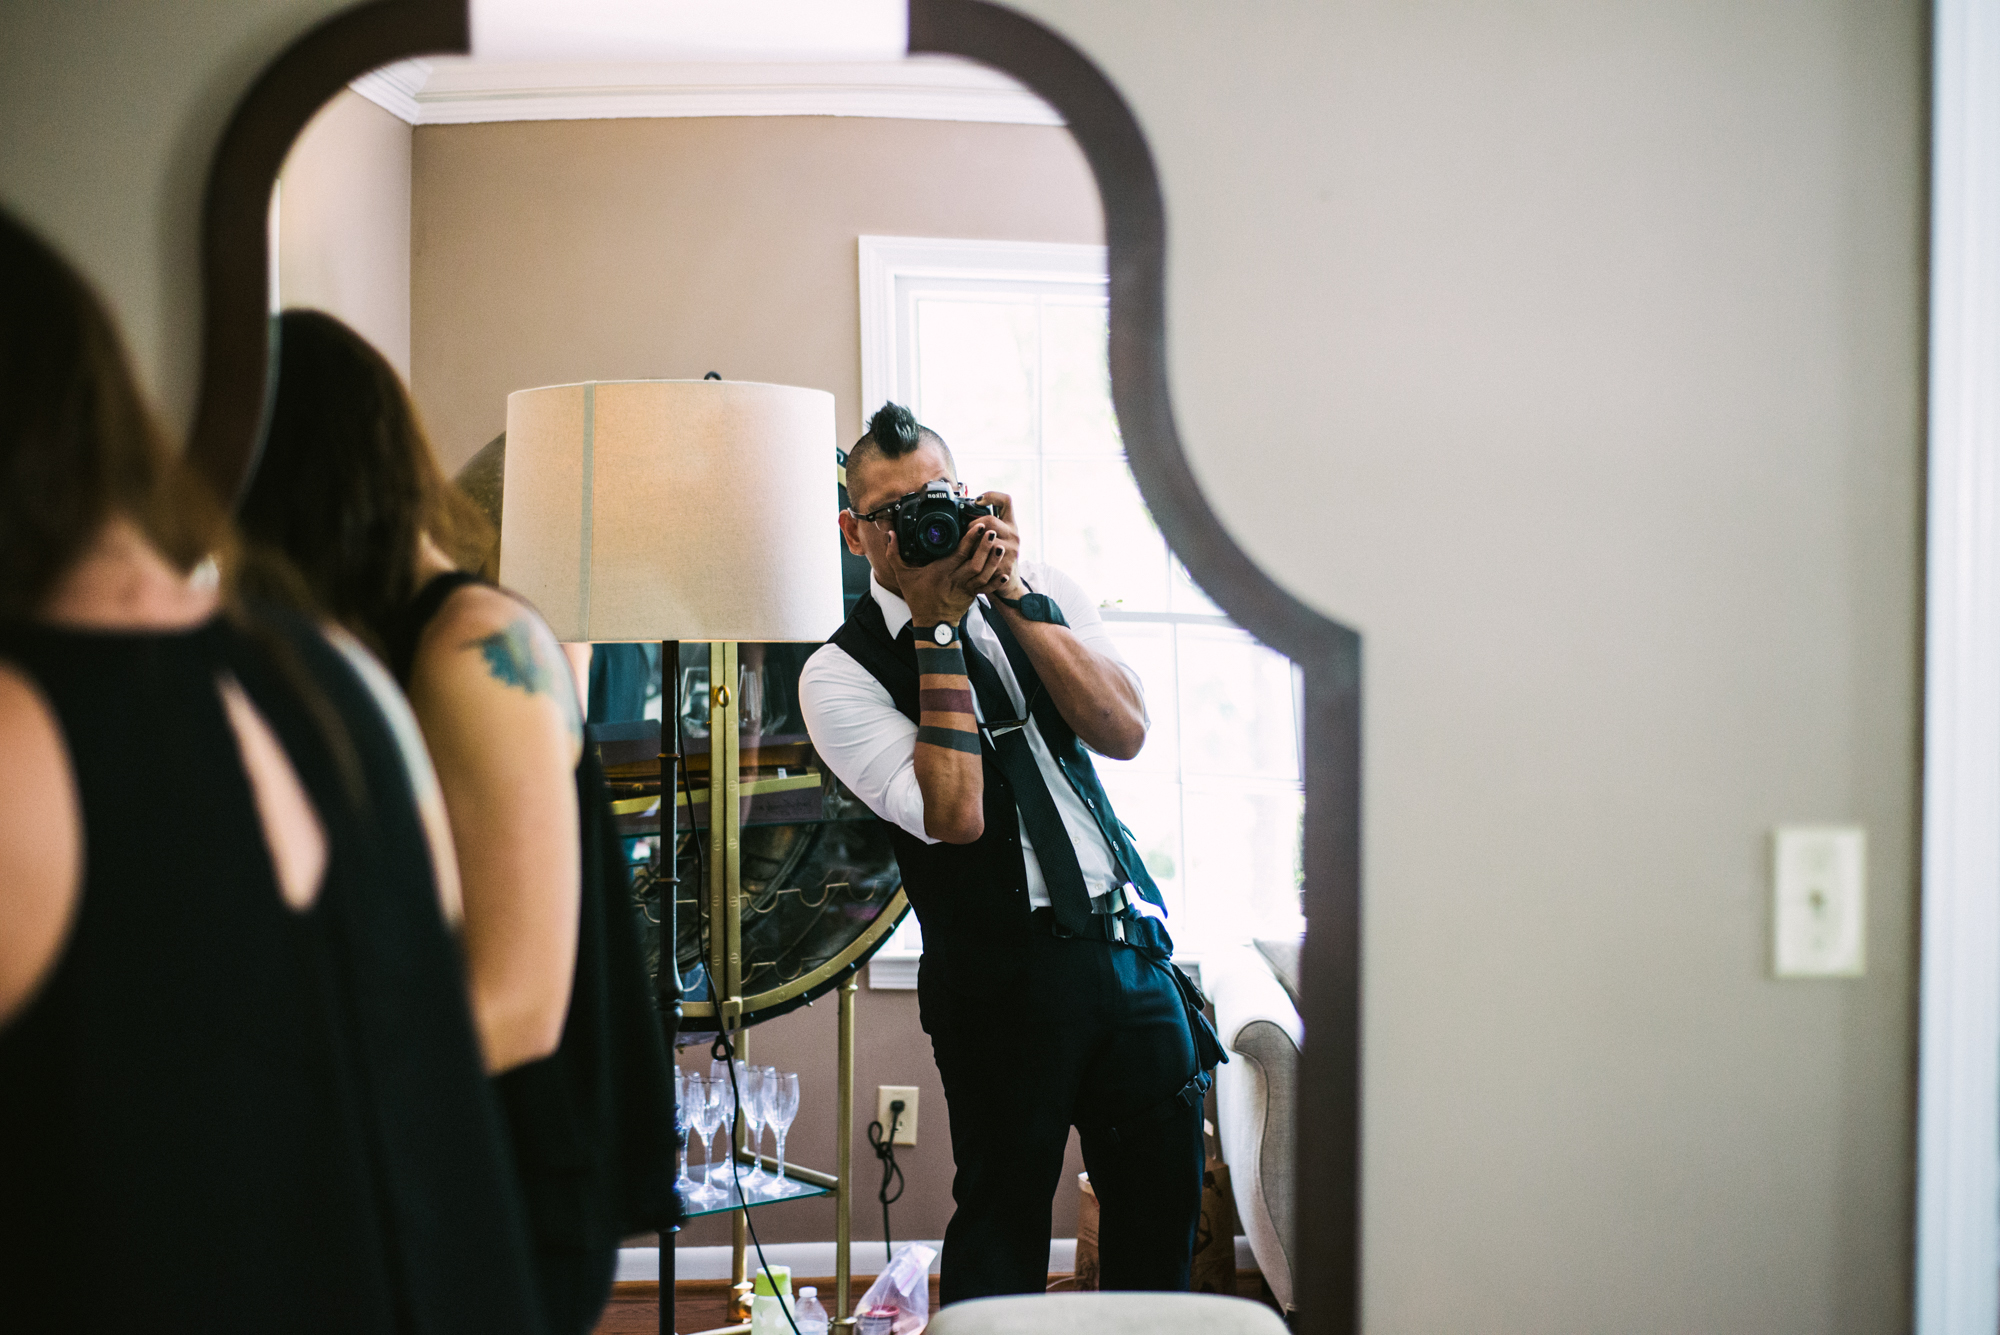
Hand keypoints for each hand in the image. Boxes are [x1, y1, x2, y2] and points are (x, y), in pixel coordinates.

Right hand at [892, 518, 1010, 626]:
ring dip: (993, 561)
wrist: (931, 625)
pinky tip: (1005, 573)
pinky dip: (996, 582)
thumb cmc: (918, 599)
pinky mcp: (973, 596)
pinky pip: (987, 589)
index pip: (958, 553)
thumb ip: (895, 554)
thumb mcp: (903, 576)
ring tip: (1000, 546)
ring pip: (983, 575)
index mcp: (940, 572)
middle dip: (985, 547)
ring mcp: (966, 589)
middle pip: (974, 563)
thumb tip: (890, 535)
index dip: (970, 539)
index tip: (978, 526)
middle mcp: (955, 580)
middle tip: (993, 531)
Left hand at [970, 493, 1026, 600]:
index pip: (1006, 501)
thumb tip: (963, 513)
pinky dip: (973, 558)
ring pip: (986, 539)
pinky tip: (969, 561)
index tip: (977, 500)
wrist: (1009, 585)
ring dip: (972, 544)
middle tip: (965, 534)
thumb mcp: (996, 538)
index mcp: (1011, 525)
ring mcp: (1011, 551)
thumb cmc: (996, 558)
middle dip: (972, 526)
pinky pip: (984, 558)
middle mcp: (1014, 535)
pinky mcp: (1005, 566)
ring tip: (966, 549)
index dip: (991, 496)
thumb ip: (985, 526)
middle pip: (990, 520)